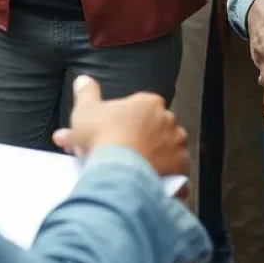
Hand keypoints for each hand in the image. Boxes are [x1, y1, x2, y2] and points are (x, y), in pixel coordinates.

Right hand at [53, 75, 188, 177]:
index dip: (128, 118)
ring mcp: (177, 146)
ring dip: (157, 155)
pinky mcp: (181, 171)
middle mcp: (169, 120)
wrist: (117, 173)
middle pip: (156, 127)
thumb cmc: (102, 136)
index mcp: (149, 103)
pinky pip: (177, 173)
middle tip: (124, 150)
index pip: (143, 106)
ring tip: (137, 168)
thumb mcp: (85, 110)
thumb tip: (83, 79)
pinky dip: (167, 177)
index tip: (115, 129)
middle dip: (143, 136)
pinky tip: (152, 183)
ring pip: (168, 149)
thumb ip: (86, 92)